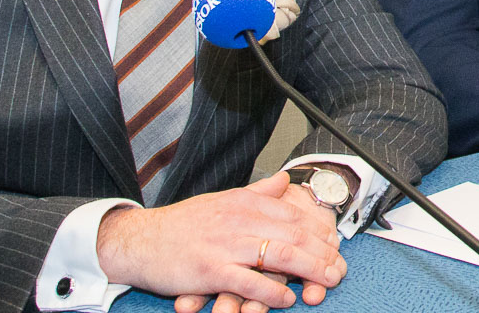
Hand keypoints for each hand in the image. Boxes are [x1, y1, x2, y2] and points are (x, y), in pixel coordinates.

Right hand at [97, 171, 342, 309]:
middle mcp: (238, 219)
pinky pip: (249, 282)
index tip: (335, 245)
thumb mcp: (222, 201)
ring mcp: (225, 245)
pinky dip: (272, 291)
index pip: (293, 214)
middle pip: (293, 234)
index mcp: (243, 202)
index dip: (319, 231)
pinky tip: (286, 299)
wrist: (139, 241)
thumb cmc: (182, 225)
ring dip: (308, 270)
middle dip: (321, 252)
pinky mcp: (210, 270)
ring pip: (279, 254)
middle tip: (339, 267)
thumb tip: (285, 179)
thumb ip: (257, 192)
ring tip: (325, 282)